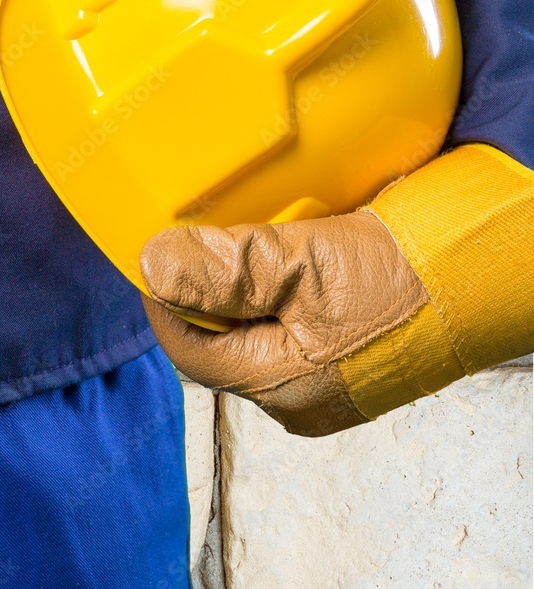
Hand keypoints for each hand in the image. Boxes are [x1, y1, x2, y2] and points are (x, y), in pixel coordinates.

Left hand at [139, 211, 429, 436]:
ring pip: (250, 331)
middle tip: (204, 241)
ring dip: (239, 288)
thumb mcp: (303, 266)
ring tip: (245, 246)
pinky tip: (279, 261)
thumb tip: (155, 266)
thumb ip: (224, 271)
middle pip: (219, 341)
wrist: (483, 277)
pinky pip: (283, 326)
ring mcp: (322, 379)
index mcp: (282, 388)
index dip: (165, 302)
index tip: (156, 257)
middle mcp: (297, 396)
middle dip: (206, 292)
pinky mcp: (340, 356)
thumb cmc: (402, 281)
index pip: (190, 351)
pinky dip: (269, 292)